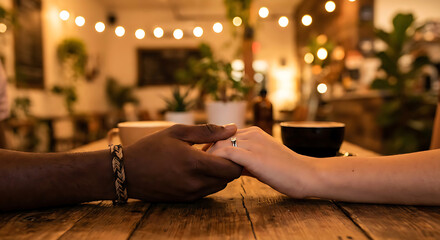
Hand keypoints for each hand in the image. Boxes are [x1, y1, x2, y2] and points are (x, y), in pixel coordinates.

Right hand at [124, 124, 241, 201]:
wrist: (126, 172)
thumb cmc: (150, 148)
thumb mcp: (178, 132)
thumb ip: (208, 131)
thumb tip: (232, 128)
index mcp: (195, 163)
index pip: (232, 168)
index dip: (235, 157)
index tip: (227, 146)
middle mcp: (195, 182)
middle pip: (229, 178)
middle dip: (228, 164)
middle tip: (217, 151)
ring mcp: (191, 194)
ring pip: (219, 185)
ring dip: (218, 173)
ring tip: (204, 160)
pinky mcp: (185, 200)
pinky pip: (207, 191)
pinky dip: (207, 181)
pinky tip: (194, 169)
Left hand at [208, 127, 315, 198]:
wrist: (307, 175)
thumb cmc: (288, 172)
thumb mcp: (263, 161)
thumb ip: (246, 161)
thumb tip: (230, 167)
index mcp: (255, 132)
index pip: (225, 134)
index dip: (213, 145)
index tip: (204, 158)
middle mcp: (253, 134)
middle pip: (219, 138)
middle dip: (207, 150)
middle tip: (197, 164)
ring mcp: (253, 143)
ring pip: (221, 144)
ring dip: (209, 156)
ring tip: (201, 169)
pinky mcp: (254, 156)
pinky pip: (226, 153)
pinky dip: (216, 161)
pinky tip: (212, 171)